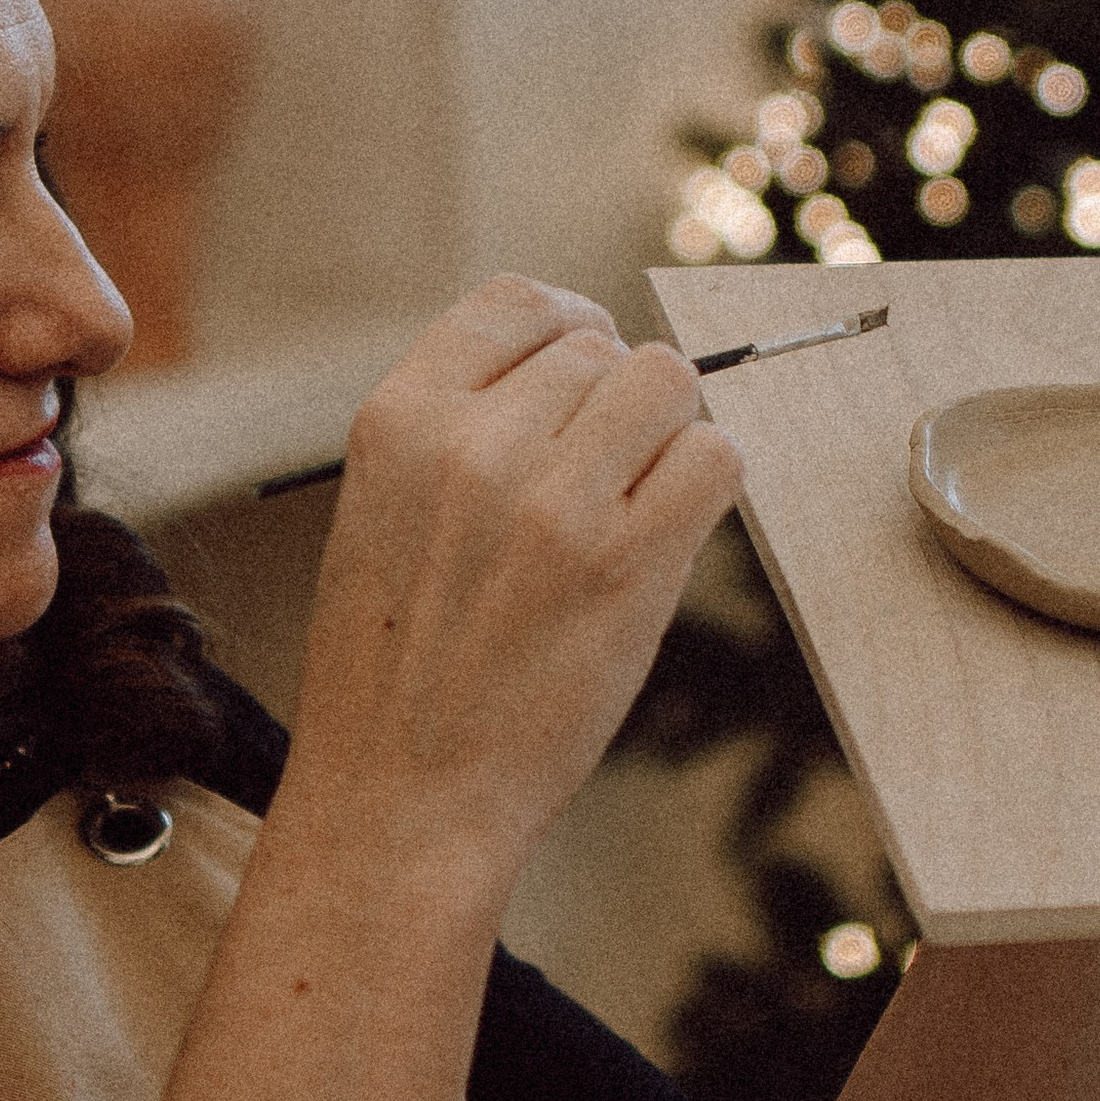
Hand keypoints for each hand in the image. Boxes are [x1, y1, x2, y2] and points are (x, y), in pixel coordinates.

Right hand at [279, 277, 742, 909]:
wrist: (400, 799)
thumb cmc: (399, 662)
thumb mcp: (384, 509)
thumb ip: (461, 423)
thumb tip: (584, 353)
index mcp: (399, 419)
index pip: (518, 302)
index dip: (567, 327)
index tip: (580, 374)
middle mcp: (474, 445)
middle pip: (603, 347)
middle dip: (614, 404)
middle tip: (597, 483)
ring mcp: (554, 503)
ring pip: (667, 384)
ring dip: (665, 436)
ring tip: (630, 506)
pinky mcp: (627, 566)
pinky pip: (715, 456)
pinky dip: (707, 483)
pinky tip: (667, 532)